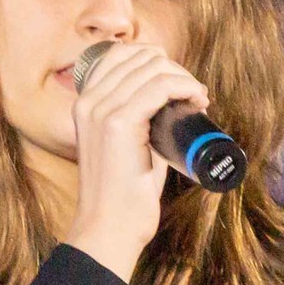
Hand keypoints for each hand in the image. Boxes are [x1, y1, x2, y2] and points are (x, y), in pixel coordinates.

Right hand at [62, 42, 209, 282]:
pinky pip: (160, 86)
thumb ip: (138, 126)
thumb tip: (171, 110)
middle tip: (194, 95)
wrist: (109, 229)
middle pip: (140, 56)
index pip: (121, 55)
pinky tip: (197, 100)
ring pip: (153, 69)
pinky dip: (185, 87)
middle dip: (175, 69)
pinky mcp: (118, 123)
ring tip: (198, 100)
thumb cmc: (123, 196)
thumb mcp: (124, 148)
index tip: (181, 86)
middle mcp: (88, 101)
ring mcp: (101, 110)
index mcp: (85, 103)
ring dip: (185, 78)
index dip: (157, 62)